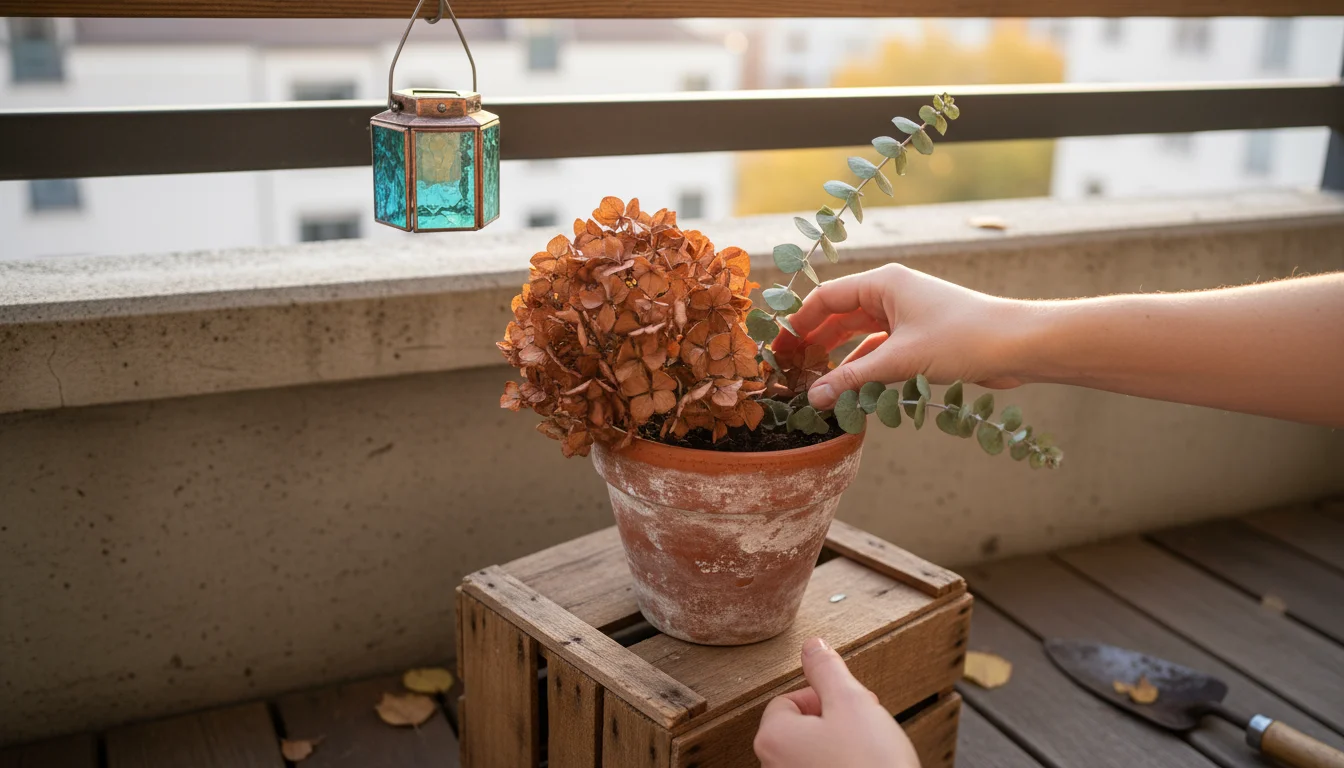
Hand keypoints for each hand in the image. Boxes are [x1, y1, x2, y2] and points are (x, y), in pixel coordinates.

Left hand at [754, 637, 919, 767]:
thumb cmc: (872, 767)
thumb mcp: (852, 702)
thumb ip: (827, 670)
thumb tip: (812, 646)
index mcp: (773, 738)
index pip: (787, 701)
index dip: (823, 697)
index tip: (850, 705)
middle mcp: (773, 767)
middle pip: (800, 729)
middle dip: (834, 722)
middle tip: (864, 728)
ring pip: (813, 754)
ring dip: (840, 747)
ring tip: (869, 753)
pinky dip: (843, 767)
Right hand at [774, 263, 1026, 409]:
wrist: (1018, 346)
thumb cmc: (963, 338)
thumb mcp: (900, 360)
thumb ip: (852, 378)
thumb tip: (813, 398)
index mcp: (882, 283)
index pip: (824, 298)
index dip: (797, 324)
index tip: (777, 351)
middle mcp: (890, 294)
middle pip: (837, 317)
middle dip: (813, 344)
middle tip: (788, 373)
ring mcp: (904, 316)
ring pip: (857, 337)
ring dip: (837, 361)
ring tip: (812, 386)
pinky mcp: (918, 338)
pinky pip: (878, 352)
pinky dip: (862, 370)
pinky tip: (848, 391)